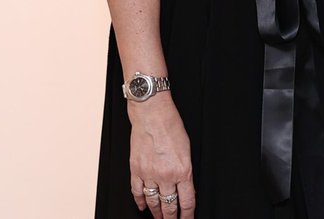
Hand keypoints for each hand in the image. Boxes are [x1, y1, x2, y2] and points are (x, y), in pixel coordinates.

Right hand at [129, 97, 195, 216]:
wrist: (152, 114)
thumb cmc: (171, 126)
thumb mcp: (187, 150)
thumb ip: (185, 170)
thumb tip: (185, 186)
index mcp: (182, 170)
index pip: (187, 201)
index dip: (188, 215)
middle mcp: (166, 175)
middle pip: (169, 206)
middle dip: (171, 218)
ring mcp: (149, 174)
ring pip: (153, 202)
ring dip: (157, 213)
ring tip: (159, 218)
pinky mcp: (136, 170)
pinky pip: (137, 191)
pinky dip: (140, 201)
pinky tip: (143, 206)